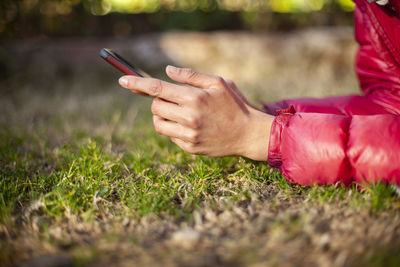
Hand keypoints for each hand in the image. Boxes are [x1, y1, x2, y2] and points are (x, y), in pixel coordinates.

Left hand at [119, 66, 273, 160]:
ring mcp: (188, 135)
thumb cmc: (235, 104)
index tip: (122, 79)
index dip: (137, 83)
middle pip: (155, 106)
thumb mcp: (218, 82)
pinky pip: (170, 136)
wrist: (248, 134)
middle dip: (160, 101)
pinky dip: (174, 128)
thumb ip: (191, 75)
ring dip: (163, 116)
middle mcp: (188, 117)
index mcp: (194, 98)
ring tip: (180, 113)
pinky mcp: (190, 148)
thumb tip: (167, 70)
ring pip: (159, 123)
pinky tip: (192, 126)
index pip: (157, 89)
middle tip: (175, 99)